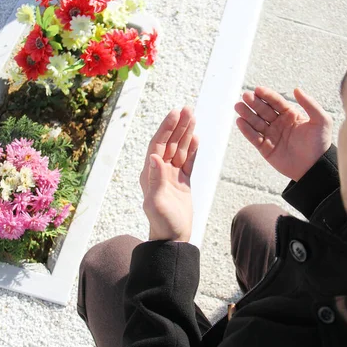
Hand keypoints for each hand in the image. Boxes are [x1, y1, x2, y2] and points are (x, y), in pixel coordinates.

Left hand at [139, 107, 198, 241]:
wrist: (173, 238)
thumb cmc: (163, 222)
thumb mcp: (157, 201)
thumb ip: (156, 178)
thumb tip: (154, 156)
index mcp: (150, 173)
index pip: (158, 144)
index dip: (166, 128)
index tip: (175, 114)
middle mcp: (159, 171)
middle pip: (169, 142)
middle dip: (178, 125)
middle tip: (188, 109)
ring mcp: (172, 175)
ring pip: (179, 149)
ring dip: (186, 133)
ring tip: (193, 117)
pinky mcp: (182, 182)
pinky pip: (187, 160)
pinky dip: (192, 149)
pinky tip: (196, 137)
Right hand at [234, 86, 332, 180]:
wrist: (315, 167)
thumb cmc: (320, 143)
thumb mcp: (321, 120)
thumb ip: (310, 104)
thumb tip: (296, 89)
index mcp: (290, 115)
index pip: (276, 102)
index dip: (267, 95)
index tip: (258, 89)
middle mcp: (279, 123)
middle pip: (263, 110)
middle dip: (254, 103)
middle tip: (245, 96)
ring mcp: (271, 135)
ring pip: (256, 122)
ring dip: (247, 114)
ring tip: (238, 106)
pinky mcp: (265, 148)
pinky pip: (254, 137)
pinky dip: (246, 130)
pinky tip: (240, 121)